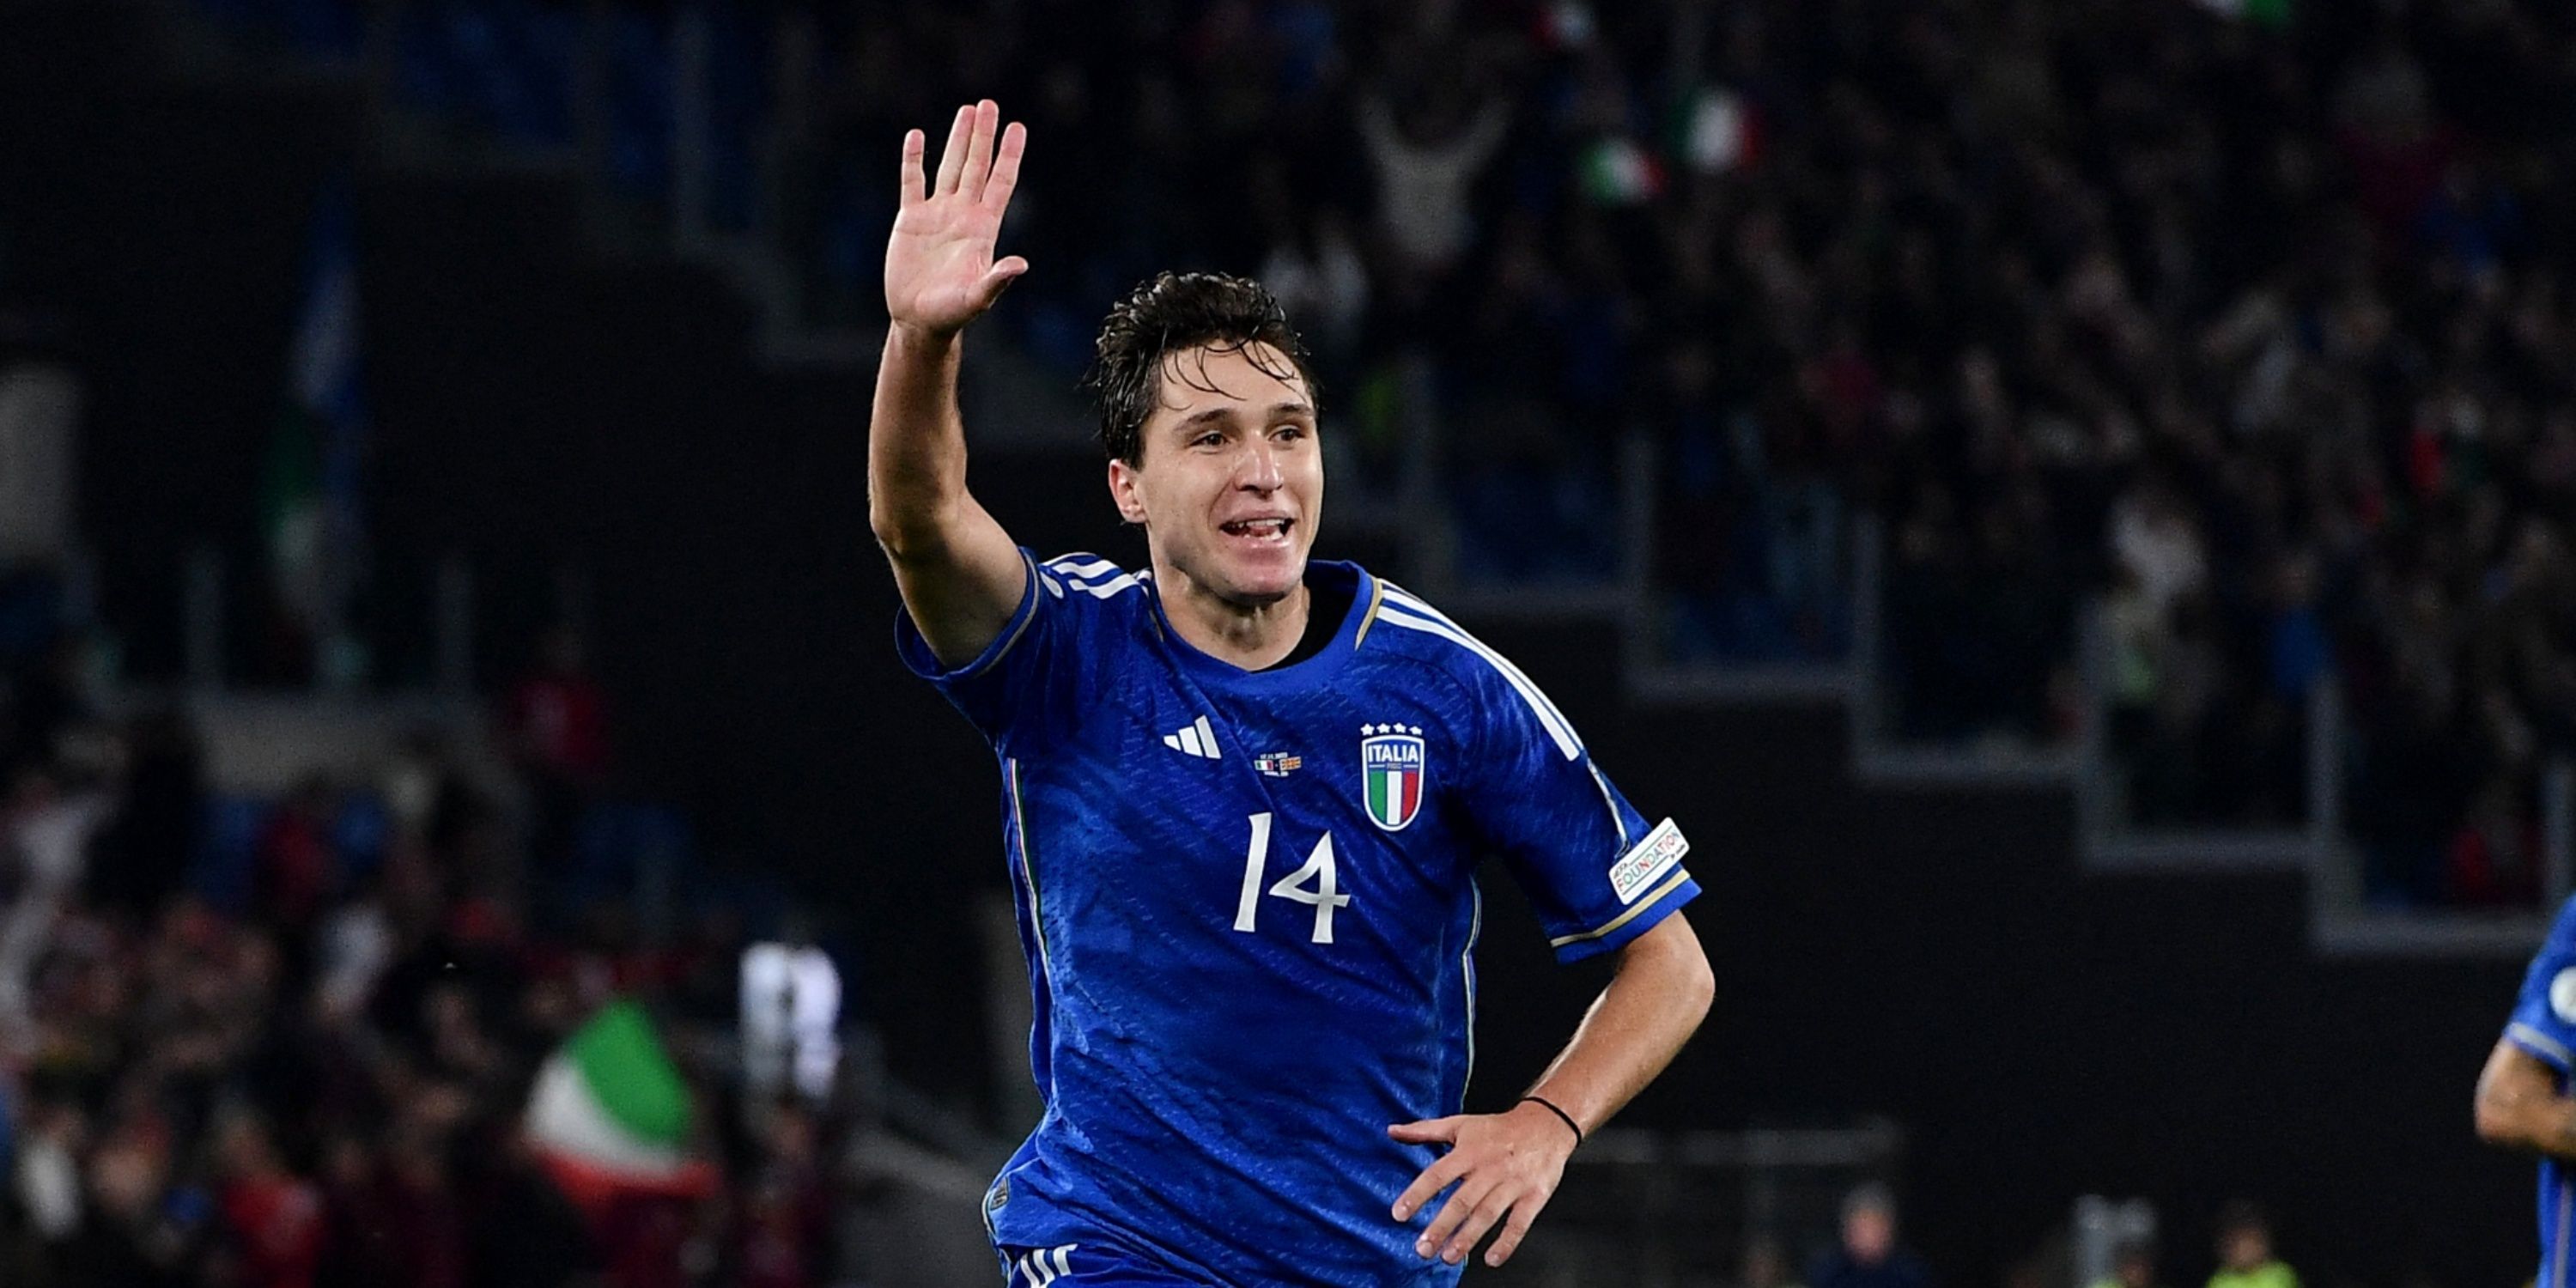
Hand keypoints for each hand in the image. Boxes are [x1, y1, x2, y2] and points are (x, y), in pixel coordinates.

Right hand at [885, 100, 1027, 337]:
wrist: (919, 320)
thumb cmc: (952, 313)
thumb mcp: (978, 297)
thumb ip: (997, 280)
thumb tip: (1021, 265)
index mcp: (982, 228)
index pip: (1000, 183)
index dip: (1009, 155)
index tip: (1017, 128)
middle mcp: (962, 215)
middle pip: (976, 166)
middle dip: (983, 136)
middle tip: (989, 104)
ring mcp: (937, 214)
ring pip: (949, 167)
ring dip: (958, 140)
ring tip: (967, 110)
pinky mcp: (910, 220)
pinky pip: (912, 182)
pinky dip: (912, 159)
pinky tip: (915, 135)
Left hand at [1387, 1102, 1575, 1267]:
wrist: (1546, 1124)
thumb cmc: (1498, 1128)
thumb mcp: (1460, 1124)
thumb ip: (1425, 1130)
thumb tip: (1392, 1131)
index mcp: (1468, 1152)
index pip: (1437, 1175)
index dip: (1417, 1194)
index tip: (1399, 1214)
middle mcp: (1489, 1169)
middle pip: (1462, 1201)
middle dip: (1441, 1227)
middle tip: (1422, 1248)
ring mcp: (1513, 1184)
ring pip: (1487, 1215)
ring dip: (1467, 1238)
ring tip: (1448, 1256)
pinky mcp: (1534, 1196)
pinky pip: (1519, 1223)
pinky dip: (1506, 1243)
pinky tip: (1492, 1258)